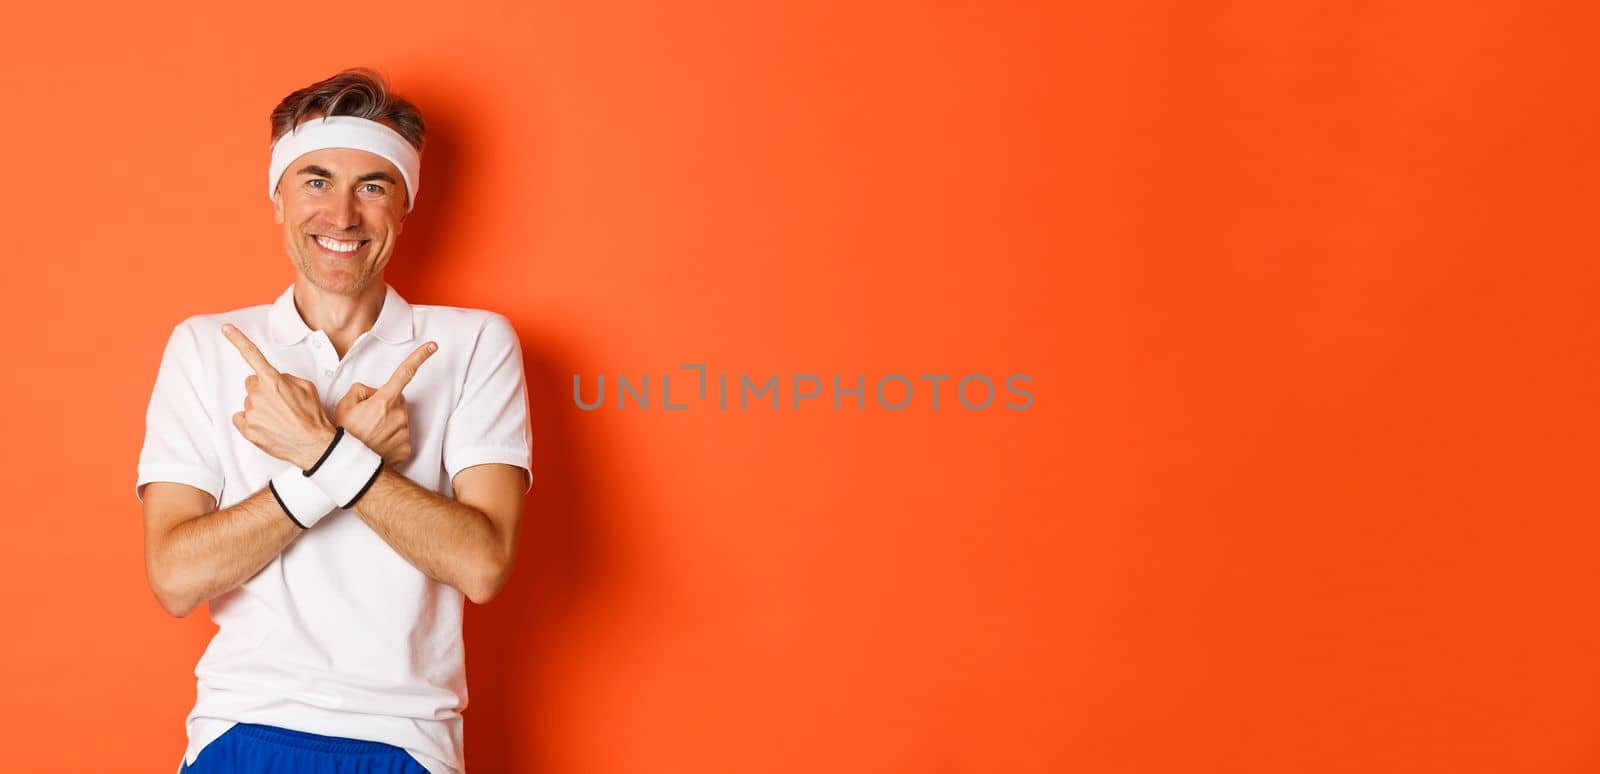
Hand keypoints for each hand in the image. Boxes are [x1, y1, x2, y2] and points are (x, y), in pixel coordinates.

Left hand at [222, 323, 336, 469]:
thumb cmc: (312, 416)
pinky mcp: (247, 429)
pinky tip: (267, 426)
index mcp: (273, 381)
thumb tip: (275, 379)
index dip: (237, 339)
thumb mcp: (306, 387)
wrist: (313, 445)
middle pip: (251, 384)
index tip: (225, 328)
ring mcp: (251, 413)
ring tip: (279, 418)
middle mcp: (258, 395)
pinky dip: (251, 421)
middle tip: (280, 402)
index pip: (252, 355)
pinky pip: (241, 418)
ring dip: (260, 407)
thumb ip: (286, 378)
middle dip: (262, 389)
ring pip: (249, 402)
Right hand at [334, 341, 437, 465]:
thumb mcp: (345, 403)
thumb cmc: (345, 433)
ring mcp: (405, 432)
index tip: (433, 346)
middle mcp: (399, 415)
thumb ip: (362, 389)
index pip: (404, 373)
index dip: (419, 357)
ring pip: (400, 419)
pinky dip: (391, 439)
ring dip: (388, 422)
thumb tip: (375, 393)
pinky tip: (378, 444)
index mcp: (384, 400)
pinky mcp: (406, 448)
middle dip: (386, 404)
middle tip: (368, 417)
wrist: (348, 465)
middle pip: (398, 400)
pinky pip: (401, 437)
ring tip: (370, 432)